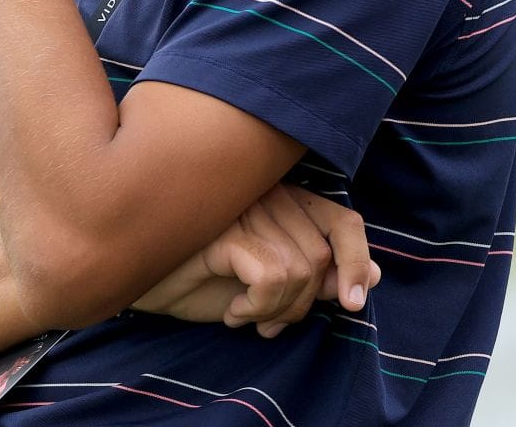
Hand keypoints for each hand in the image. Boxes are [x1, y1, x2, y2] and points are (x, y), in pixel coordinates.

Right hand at [131, 185, 380, 336]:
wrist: (141, 285)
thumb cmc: (201, 279)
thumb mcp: (269, 284)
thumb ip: (318, 276)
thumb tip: (374, 278)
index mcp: (285, 199)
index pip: (344, 221)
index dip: (357, 261)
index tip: (352, 303)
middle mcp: (269, 195)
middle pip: (320, 258)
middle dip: (302, 304)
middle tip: (269, 319)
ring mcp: (246, 208)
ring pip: (299, 271)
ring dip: (277, 311)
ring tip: (248, 314)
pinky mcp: (226, 230)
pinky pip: (271, 277)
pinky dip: (258, 308)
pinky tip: (234, 313)